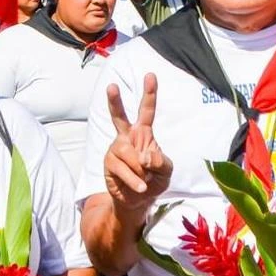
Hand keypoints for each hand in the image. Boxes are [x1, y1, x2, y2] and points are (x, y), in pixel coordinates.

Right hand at [103, 75, 171, 214]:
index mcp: (143, 134)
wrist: (137, 200)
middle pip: (119, 116)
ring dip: (139, 170)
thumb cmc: (153, 181)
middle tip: (111, 86)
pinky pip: (122, 168)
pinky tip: (140, 186)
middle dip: (115, 101)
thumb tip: (144, 156)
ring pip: (127, 152)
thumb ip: (160, 161)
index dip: (149, 93)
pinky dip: (133, 179)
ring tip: (145, 181)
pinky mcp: (109, 164)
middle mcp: (127, 137)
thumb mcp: (166, 171)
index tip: (150, 75)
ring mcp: (116, 150)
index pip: (147, 111)